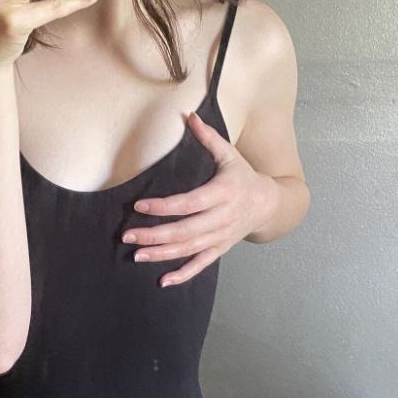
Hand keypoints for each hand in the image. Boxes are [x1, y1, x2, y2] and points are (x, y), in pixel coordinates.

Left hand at [120, 110, 277, 285]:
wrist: (269, 204)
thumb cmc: (244, 177)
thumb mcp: (230, 155)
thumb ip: (209, 137)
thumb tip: (190, 116)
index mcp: (223, 193)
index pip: (189, 203)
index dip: (164, 207)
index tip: (140, 206)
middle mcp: (222, 218)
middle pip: (185, 231)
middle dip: (155, 235)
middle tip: (128, 236)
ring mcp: (221, 237)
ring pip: (189, 249)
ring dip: (162, 255)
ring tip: (137, 255)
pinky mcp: (220, 249)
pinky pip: (201, 264)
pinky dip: (183, 274)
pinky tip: (164, 281)